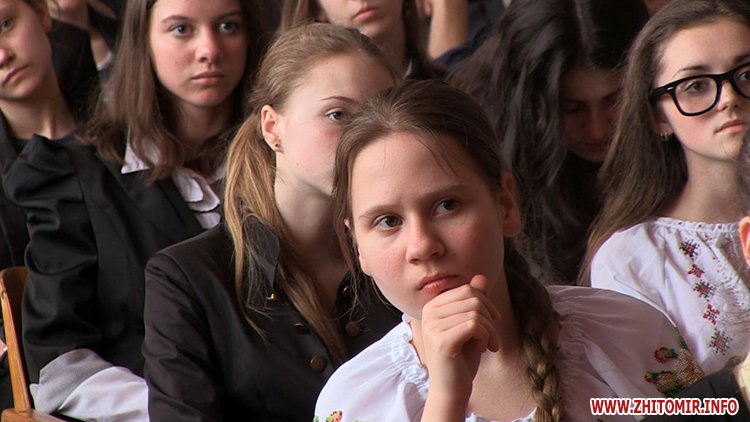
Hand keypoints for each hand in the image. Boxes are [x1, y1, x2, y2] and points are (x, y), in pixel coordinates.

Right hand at [419, 275, 499, 402]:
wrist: (451, 390)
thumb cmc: (461, 358)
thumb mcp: (470, 326)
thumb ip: (474, 301)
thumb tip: (481, 276)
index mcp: (432, 306)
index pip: (466, 289)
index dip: (486, 303)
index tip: (492, 323)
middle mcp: (428, 313)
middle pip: (472, 297)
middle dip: (490, 316)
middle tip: (493, 337)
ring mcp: (433, 326)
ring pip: (476, 312)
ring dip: (490, 330)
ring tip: (490, 345)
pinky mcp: (442, 340)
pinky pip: (475, 325)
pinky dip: (487, 336)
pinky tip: (484, 349)